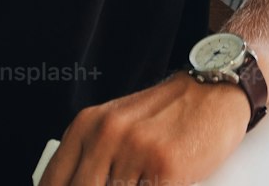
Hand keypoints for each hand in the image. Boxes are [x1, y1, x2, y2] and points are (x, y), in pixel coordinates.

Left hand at [40, 70, 248, 185]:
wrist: (216, 91)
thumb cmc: (167, 114)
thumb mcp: (117, 126)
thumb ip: (90, 162)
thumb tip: (75, 185)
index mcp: (86, 125)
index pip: (52, 183)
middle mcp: (107, 134)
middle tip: (120, 185)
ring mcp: (135, 150)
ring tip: (140, 180)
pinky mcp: (165, 167)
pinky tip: (158, 182)